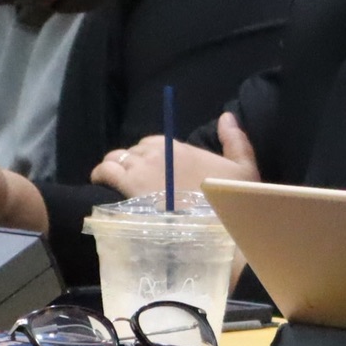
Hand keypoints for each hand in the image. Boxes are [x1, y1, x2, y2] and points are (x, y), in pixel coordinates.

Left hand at [92, 112, 259, 198]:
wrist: (213, 230)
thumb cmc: (229, 202)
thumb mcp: (244, 169)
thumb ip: (235, 140)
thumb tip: (226, 116)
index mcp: (180, 149)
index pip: (152, 142)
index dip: (149, 155)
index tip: (154, 171)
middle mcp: (157, 155)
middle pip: (132, 151)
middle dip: (132, 163)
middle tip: (137, 182)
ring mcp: (140, 171)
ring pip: (115, 159)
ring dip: (113, 168)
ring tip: (115, 184)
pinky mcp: (126, 189)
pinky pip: (104, 172)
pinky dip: (101, 175)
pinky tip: (102, 186)